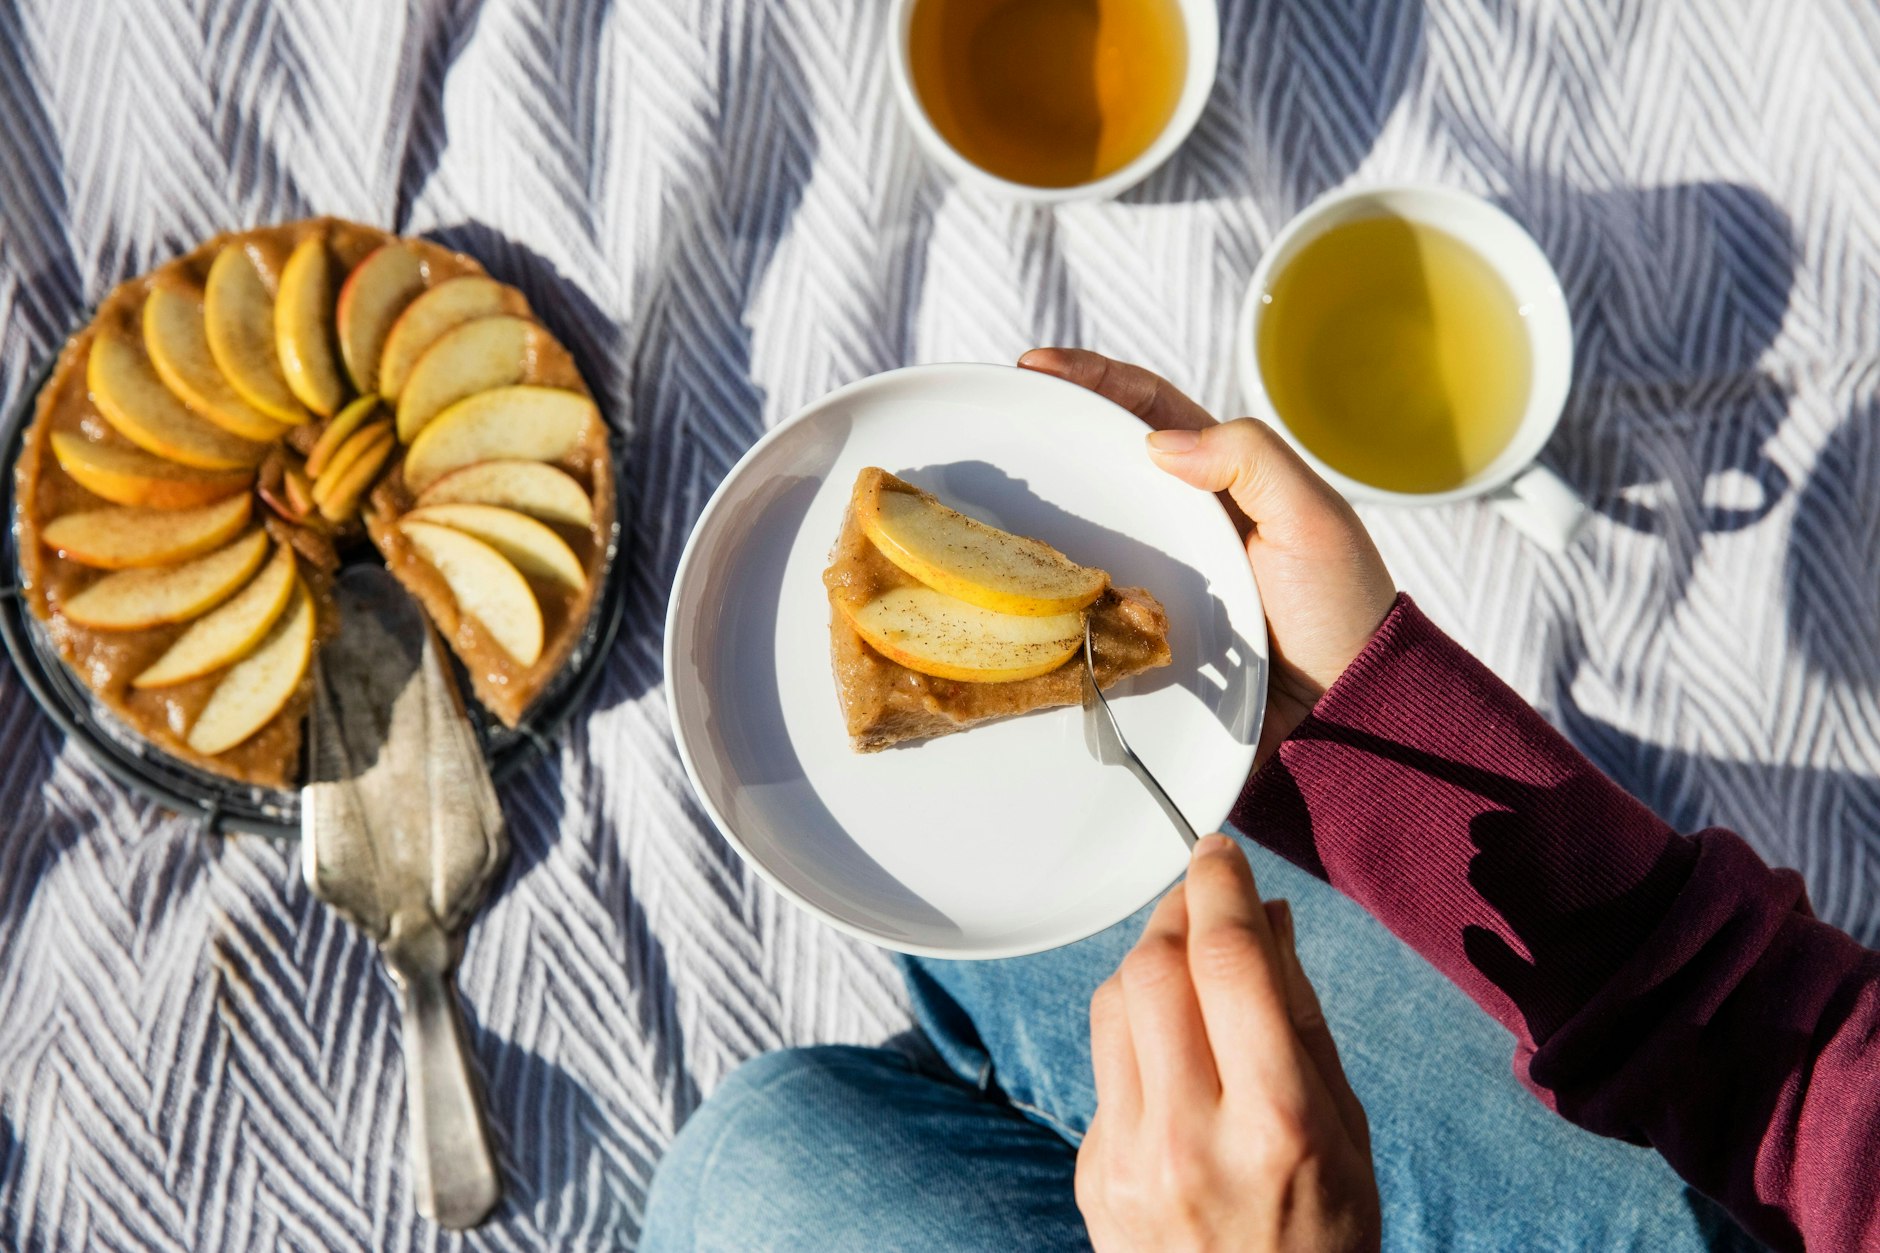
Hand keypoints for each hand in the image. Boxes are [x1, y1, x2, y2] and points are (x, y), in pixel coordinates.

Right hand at [1019, 349, 1395, 761]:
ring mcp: (1157, 580)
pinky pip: (1084, 606)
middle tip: (991, 425)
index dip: (1094, 380)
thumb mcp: (1314, 520)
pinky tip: (1013, 593)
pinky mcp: (1142, 637)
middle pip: (1103, 466)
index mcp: (1222, 481)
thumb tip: (1157, 442)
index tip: (1036, 367)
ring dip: (1036, 522)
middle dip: (1048, 440)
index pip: (1149, 409)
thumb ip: (1251, 460)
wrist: (1345, 715)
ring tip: (980, 504)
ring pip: (1084, 536)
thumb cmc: (1341, 610)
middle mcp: (1181, 524)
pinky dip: (1047, 597)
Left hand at [1076, 835, 1379, 1252]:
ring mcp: (1130, 1160)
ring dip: (1147, 960)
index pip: (1229, 964)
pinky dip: (1134, 1030)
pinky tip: (1171, 1040)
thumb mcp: (1347, 1134)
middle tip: (1202, 893)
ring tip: (1187, 958)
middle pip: (1154, 969)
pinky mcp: (1092, 1173)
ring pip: (1113, 1005)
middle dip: (1176, 911)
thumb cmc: (1321, 1244)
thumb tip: (1269, 921)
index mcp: (1276, 1124)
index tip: (1219, 853)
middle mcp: (1192, 1138)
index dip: (1219, 887)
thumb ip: (1303, 1022)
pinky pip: (1102, 1065)